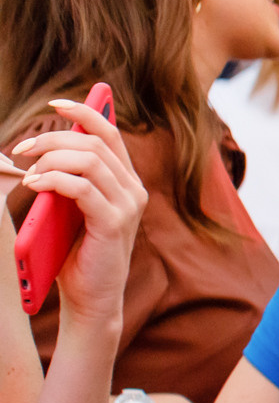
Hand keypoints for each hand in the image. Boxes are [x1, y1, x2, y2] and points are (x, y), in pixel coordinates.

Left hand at [12, 96, 148, 327]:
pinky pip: (81, 187)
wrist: (91, 297)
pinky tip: (36, 186)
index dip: (85, 112)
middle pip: (94, 142)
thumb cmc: (78, 253)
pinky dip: (53, 180)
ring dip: (50, 158)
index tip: (55, 105)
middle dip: (51, 138)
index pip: (110, 133)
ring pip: (88, 159)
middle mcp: (134, 190)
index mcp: (126, 182)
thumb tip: (45, 148)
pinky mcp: (114, 223)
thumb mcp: (73, 208)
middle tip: (20, 150)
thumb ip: (70, 179)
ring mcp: (128, 206)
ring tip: (28, 173)